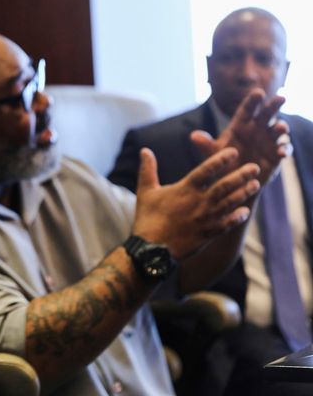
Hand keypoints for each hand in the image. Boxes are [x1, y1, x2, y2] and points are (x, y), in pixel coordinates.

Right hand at [132, 147, 259, 260]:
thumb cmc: (147, 218)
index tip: (233, 152)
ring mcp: (205, 219)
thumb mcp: (146, 191)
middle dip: (241, 176)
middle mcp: (199, 203)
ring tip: (256, 185)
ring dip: (243, 193)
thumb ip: (148, 169)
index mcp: (185, 190)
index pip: (206, 170)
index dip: (220, 160)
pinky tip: (246, 212)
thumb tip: (144, 150)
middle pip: (224, 186)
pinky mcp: (208, 235)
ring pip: (229, 203)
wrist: (151, 249)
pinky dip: (237, 218)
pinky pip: (227, 225)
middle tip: (255, 167)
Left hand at [191, 89, 288, 184]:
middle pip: (267, 114)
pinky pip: (283, 149)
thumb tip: (193, 136)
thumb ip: (205, 144)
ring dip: (281, 128)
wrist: (234, 180)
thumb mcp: (213, 153)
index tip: (258, 92)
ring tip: (280, 128)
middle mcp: (257, 130)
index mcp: (241, 125)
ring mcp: (268, 141)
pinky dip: (284, 150)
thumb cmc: (223, 161)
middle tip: (281, 97)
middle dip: (274, 105)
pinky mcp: (276, 155)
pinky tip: (282, 153)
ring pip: (278, 130)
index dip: (252, 101)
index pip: (247, 109)